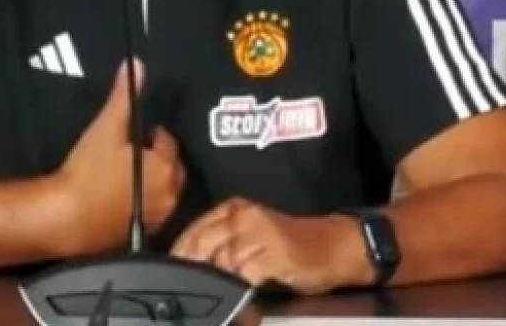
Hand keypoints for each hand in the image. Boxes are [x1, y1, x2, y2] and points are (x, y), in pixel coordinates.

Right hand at [56, 59, 185, 254]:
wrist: (64, 219)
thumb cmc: (88, 171)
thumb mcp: (106, 127)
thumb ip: (124, 97)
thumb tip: (137, 65)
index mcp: (166, 169)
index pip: (169, 144)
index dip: (154, 135)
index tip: (140, 132)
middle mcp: (169, 196)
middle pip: (171, 170)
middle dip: (159, 159)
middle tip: (135, 150)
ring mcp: (157, 220)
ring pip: (162, 193)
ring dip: (152, 181)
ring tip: (128, 171)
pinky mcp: (141, 237)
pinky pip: (149, 213)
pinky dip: (142, 202)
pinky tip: (120, 196)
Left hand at [170, 197, 369, 294]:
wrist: (334, 246)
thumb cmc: (292, 246)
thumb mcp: (251, 237)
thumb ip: (222, 246)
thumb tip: (189, 266)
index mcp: (233, 208)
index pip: (193, 231)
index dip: (179, 254)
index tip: (171, 274)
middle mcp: (242, 216)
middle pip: (201, 245)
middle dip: (192, 269)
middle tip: (190, 287)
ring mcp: (258, 233)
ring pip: (220, 262)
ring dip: (217, 282)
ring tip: (219, 295)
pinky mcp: (273, 253)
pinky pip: (243, 275)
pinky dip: (238, 288)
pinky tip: (242, 295)